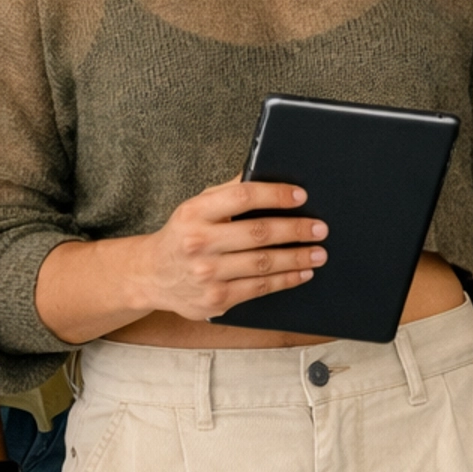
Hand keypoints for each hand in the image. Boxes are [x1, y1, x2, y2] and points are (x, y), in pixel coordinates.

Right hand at [140, 178, 327, 321]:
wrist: (153, 275)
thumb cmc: (183, 234)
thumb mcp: (196, 206)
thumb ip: (228, 192)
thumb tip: (266, 171)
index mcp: (195, 212)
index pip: (242, 197)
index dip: (275, 195)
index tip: (300, 196)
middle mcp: (199, 243)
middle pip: (258, 233)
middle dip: (295, 230)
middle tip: (320, 228)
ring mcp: (207, 274)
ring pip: (263, 264)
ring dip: (297, 257)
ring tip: (318, 252)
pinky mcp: (216, 300)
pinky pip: (260, 288)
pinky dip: (286, 280)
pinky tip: (301, 272)